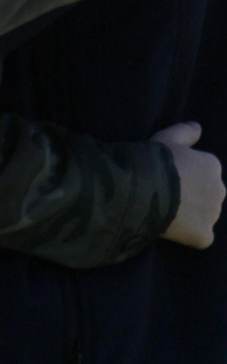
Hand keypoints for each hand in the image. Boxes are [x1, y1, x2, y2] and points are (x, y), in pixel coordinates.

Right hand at [155, 121, 224, 248]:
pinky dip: (192, 235)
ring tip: (169, 209)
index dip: (186, 173)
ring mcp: (213, 215)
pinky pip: (201, 236)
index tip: (170, 174)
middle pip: (208, 193)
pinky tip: (175, 228)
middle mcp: (219, 189)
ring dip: (194, 213)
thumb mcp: (167, 137)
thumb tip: (198, 127)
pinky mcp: (204, 235)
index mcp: (212, 165)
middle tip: (170, 193)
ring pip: (206, 214)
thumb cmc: (155, 160)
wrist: (145, 190)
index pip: (204, 170)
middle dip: (195, 193)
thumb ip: (185, 131)